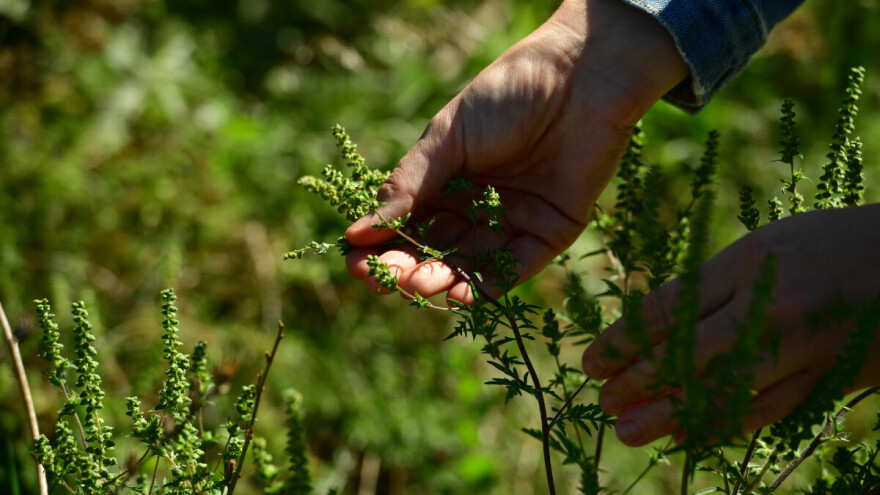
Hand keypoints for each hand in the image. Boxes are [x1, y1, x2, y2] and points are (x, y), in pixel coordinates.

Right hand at [344, 0, 687, 304]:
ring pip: (470, 266)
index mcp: (445, 182)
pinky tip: (461, 292)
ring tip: (420, 283)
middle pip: (435, 252)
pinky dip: (489, 285)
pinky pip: (516, 268)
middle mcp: (476, 207)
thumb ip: (408, 186)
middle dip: (408, 270)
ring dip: (442, 280)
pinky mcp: (549, 233)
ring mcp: (511, 222)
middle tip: (387, 278)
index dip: (382, 248)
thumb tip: (356, 233)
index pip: (407, 226)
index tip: (357, 264)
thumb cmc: (505, 97)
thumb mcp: (446, 139)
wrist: (578, 78)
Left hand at [582, 204, 879, 446]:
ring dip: (671, 415)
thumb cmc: (829, 244)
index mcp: (748, 263)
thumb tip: (656, 324)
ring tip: (630, 432)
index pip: (669, 308)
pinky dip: (724, 425)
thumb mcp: (765, 246)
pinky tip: (691, 434)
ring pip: (724, 392)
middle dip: (637, 382)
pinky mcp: (830, 378)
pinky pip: (768, 410)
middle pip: (688, 355)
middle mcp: (771, 307)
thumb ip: (714, 284)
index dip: (623, 340)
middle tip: (602, 403)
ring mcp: (803, 347)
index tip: (591, 362)